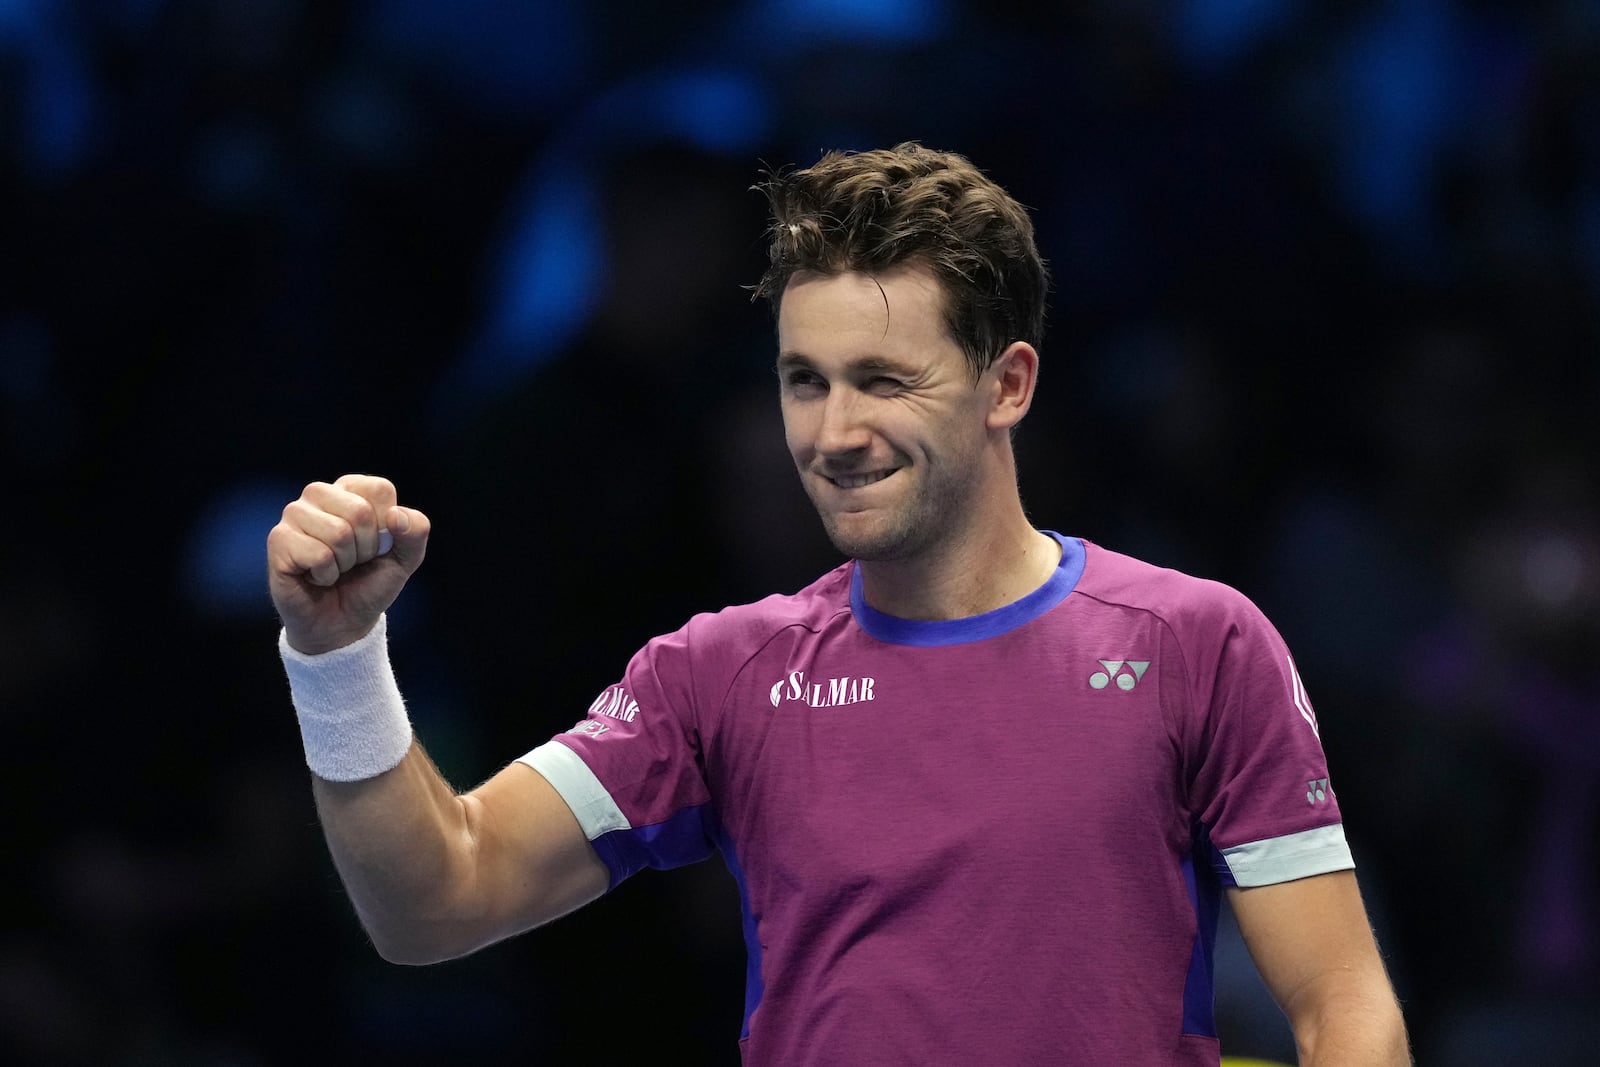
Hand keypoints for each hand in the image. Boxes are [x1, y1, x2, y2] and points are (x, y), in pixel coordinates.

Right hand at [267, 474, 429, 653]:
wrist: (342, 623)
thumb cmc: (369, 583)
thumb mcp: (406, 558)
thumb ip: (416, 531)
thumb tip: (395, 515)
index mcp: (350, 489)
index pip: (380, 490)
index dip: (387, 526)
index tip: (376, 545)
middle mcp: (318, 494)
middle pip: (359, 511)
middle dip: (366, 548)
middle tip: (353, 561)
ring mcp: (294, 515)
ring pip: (338, 533)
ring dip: (345, 563)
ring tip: (335, 568)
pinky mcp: (278, 540)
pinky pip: (318, 555)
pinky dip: (326, 576)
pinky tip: (316, 577)